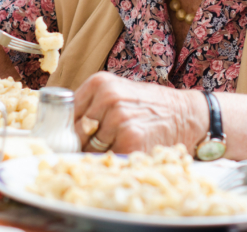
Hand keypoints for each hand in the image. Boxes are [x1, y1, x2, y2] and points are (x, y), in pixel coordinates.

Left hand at [73, 72, 203, 153]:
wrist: (186, 114)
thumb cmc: (148, 106)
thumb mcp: (117, 92)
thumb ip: (91, 105)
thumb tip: (60, 128)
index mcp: (100, 83)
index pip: (66, 112)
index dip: (66, 129)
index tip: (66, 139)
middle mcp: (108, 98)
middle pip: (76, 132)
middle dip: (82, 144)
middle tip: (96, 146)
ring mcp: (119, 119)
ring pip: (90, 148)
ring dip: (98, 154)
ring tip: (117, 146)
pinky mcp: (131, 140)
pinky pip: (106, 159)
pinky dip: (112, 161)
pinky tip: (125, 152)